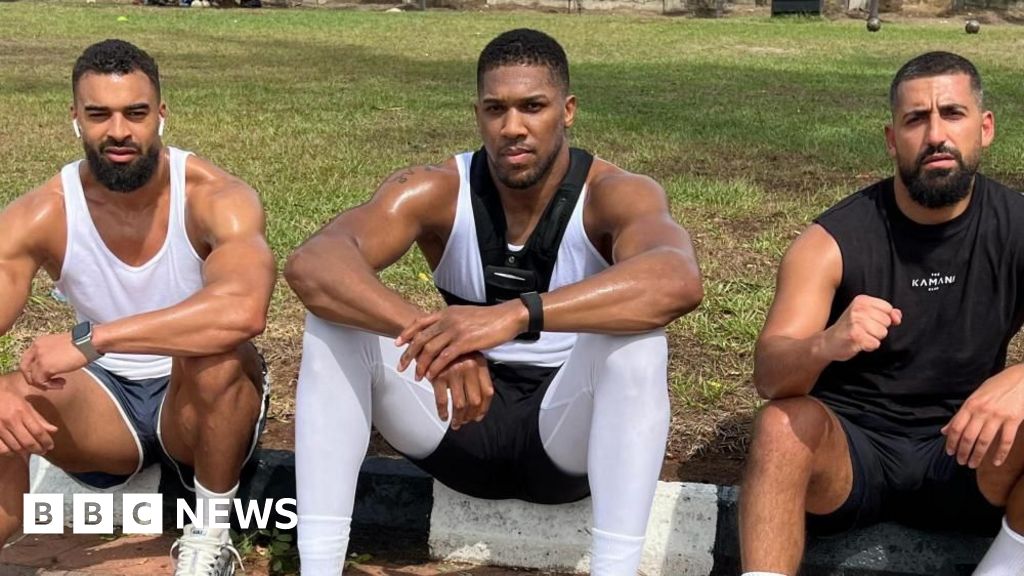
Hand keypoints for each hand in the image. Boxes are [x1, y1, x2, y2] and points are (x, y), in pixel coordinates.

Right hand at [0, 387, 57, 455]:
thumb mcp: (25, 403)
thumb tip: (54, 430)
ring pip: (15, 447)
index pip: (38, 431)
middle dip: (38, 449)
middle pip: (28, 442)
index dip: (46, 441)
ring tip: (31, 452)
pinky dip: (10, 453)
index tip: (50, 446)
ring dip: (25, 453)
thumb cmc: (8, 396)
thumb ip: (39, 418)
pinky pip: (2, 449)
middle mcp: (11, 421)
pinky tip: (15, 451)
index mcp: (22, 411)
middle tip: (43, 451)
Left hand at [19, 332, 89, 390]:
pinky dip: (50, 386)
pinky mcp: (44, 366)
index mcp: (39, 342)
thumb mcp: (62, 347)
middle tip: (47, 383)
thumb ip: (52, 354)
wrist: (89, 342)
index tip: (47, 374)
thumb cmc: (83, 343)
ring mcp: (39, 357)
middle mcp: (36, 348)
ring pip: (32, 377)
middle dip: (34, 379)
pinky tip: (61, 383)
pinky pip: (40, 381)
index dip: (34, 369)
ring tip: (59, 384)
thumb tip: (53, 366)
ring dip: (45, 384)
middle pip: (25, 368)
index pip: (28, 359)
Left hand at [395, 301, 526, 380]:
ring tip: (417, 376)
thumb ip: (450, 321)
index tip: (397, 343)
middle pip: (420, 338)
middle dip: (408, 353)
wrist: (506, 317)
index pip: (420, 322)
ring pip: (429, 349)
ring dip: (420, 364)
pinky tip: (431, 376)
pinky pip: (444, 357)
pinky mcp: (464, 342)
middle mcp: (447, 320)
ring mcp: (455, 330)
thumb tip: (440, 330)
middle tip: (401, 366)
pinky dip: (435, 367)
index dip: (406, 333)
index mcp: (446, 312)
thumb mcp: (464, 315)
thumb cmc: (488, 318)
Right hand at [429, 352, 493, 429]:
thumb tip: (479, 402)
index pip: (487, 391)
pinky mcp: (438, 376)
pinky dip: (443, 412)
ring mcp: (454, 372)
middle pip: (475, 400)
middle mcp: (469, 367)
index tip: (479, 416)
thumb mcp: (469, 356)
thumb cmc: (450, 350)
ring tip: (456, 423)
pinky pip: (442, 400)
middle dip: (470, 415)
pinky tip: (444, 416)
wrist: (428, 336)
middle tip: (466, 422)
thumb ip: (476, 374)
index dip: (484, 407)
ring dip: (458, 418)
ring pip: (460, 404)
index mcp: (479, 363)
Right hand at [822, 295, 901, 361]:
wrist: (828, 342)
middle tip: (863, 330)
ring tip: (861, 336)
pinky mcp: (855, 336)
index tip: (871, 321)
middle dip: (878, 329)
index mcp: (862, 300)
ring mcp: (856, 322)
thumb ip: (886, 313)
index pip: (888, 308)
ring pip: (882, 333)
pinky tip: (858, 343)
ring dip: (874, 338)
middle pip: (886, 322)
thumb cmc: (849, 328)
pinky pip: (875, 344)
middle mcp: (858, 309)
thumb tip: (897, 317)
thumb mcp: (866, 314)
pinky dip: (869, 346)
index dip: (883, 318)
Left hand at [942, 366, 1023, 467]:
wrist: (1021, 379)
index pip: (956, 427)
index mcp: (970, 404)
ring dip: (977, 455)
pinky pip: (1006, 441)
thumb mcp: (975, 397)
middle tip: (961, 462)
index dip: (951, 442)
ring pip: (984, 441)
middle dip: (963, 452)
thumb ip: (960, 415)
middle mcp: (982, 411)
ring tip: (973, 464)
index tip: (950, 453)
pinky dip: (1001, 454)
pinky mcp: (1014, 420)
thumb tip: (945, 430)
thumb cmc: (996, 387)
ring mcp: (998, 416)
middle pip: (968, 437)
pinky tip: (996, 462)